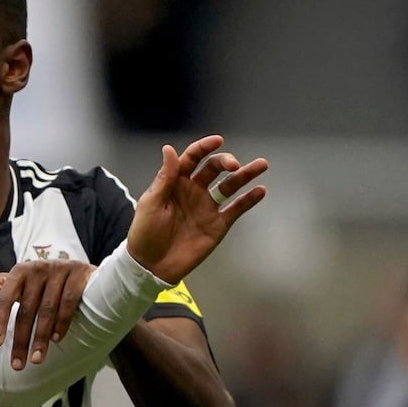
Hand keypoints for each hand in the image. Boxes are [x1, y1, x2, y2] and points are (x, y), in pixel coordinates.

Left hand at [0, 258, 95, 369]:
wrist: (77, 270)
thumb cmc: (35, 282)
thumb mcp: (9, 284)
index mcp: (17, 272)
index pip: (3, 299)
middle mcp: (37, 269)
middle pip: (26, 310)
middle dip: (21, 340)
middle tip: (17, 365)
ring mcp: (59, 271)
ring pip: (47, 310)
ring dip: (41, 337)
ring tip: (36, 360)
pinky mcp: (79, 276)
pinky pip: (69, 303)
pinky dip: (62, 322)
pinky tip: (56, 340)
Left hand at [126, 135, 266, 284]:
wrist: (152, 265)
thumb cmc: (145, 232)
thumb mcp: (152, 203)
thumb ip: (165, 177)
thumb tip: (169, 148)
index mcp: (176, 182)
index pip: (192, 159)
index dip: (204, 148)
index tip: (217, 141)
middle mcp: (194, 191)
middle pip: (213, 169)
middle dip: (225, 162)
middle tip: (234, 165)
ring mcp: (208, 207)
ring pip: (230, 186)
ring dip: (246, 175)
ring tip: (261, 165)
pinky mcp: (218, 224)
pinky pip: (236, 209)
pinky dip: (249, 200)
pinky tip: (260, 190)